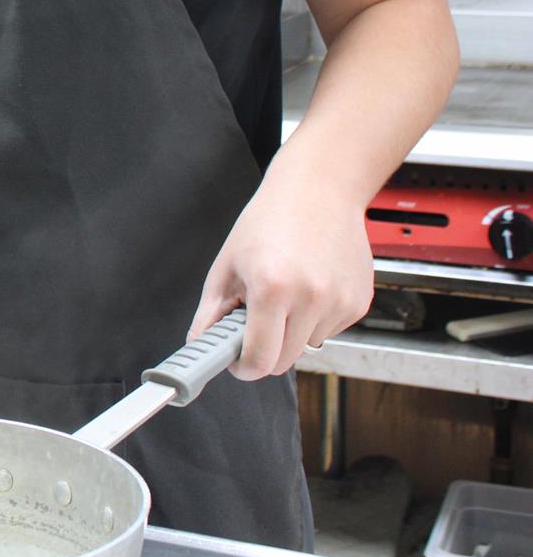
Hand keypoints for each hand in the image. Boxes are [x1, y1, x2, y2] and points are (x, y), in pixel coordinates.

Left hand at [190, 173, 373, 379]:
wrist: (319, 190)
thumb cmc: (270, 220)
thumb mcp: (228, 263)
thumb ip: (210, 312)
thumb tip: (198, 345)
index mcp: (272, 288)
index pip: (260, 360)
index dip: (243, 367)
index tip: (236, 362)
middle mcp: (311, 298)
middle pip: (284, 361)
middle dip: (264, 350)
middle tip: (254, 321)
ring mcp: (339, 302)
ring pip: (306, 346)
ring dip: (290, 332)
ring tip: (284, 291)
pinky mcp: (358, 303)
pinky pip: (328, 330)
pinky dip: (314, 319)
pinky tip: (308, 285)